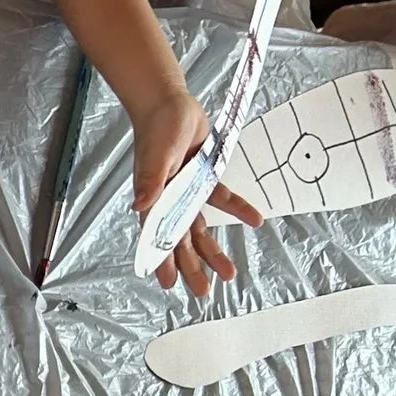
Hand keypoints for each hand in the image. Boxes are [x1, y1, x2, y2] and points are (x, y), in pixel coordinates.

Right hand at [130, 88, 261, 296]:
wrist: (170, 104)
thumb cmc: (157, 129)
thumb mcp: (155, 155)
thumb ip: (150, 181)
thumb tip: (140, 207)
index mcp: (154, 201)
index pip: (157, 237)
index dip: (162, 261)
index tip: (168, 283)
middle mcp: (169, 202)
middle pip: (181, 240)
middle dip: (191, 266)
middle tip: (204, 291)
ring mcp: (187, 192)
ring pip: (201, 229)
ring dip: (213, 251)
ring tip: (229, 273)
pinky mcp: (203, 178)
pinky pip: (222, 200)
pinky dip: (238, 210)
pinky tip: (255, 222)